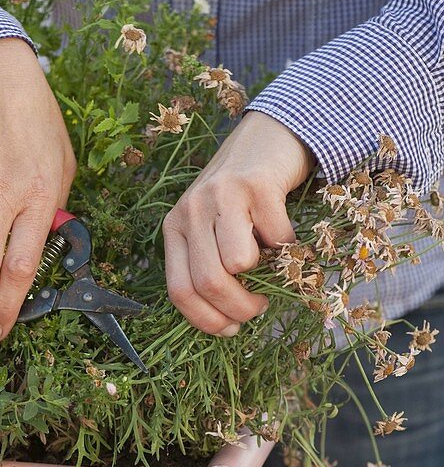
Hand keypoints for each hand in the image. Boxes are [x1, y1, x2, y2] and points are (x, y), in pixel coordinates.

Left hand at [162, 110, 315, 335]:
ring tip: (274, 270)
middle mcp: (192, 211)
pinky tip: (289, 240)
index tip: (230, 330)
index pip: (179, 291)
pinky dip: (292, 252)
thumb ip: (211, 264)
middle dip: (239, 309)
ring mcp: (222, 195)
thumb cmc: (240, 195)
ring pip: (238, 263)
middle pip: (208, 283)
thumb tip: (228, 320)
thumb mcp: (212, 228)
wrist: (268, 135)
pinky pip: (278, 239)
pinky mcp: (257, 185)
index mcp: (174, 228)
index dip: (206, 321)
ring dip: (266, 280)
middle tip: (258, 307)